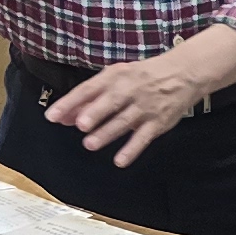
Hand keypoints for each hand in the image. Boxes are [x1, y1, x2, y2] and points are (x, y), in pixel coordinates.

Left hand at [47, 52, 214, 166]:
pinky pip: (143, 137)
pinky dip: (132, 150)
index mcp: (114, 77)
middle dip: (95, 113)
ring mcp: (144, 107)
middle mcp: (129, 91)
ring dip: (107, 133)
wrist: (182, 73)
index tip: (53, 115)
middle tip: (80, 124)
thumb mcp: (116, 78)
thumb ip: (90, 98)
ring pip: (124, 121)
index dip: (70, 102)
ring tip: (91, 143)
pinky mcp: (157, 122)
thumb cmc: (142, 76)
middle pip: (110, 102)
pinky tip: (120, 160)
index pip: (89, 89)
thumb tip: (65, 116)